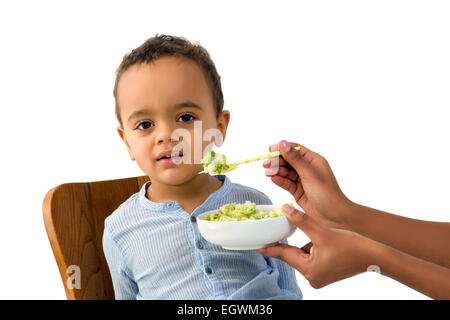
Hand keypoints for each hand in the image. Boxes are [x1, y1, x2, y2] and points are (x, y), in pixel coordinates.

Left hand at [258, 204, 377, 287]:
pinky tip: (299, 240)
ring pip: (300, 258)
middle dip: (281, 244)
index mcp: (309, 270)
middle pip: (290, 257)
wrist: (375, 257)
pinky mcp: (326, 273)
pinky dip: (304, 249)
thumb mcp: (322, 231)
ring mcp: (319, 276)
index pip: (283, 255)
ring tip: (280, 234)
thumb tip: (283, 209)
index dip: (269, 247)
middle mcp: (312, 277)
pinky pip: (309, 260)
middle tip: (266, 233)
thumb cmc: (351, 246)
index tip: (255, 244)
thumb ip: (301, 220)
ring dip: (292, 246)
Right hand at [263, 140, 351, 228]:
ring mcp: (303, 180)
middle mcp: (308, 169)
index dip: (282, 148)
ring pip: (286, 172)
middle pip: (288, 160)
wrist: (335, 217)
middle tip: (266, 164)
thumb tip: (283, 143)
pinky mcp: (298, 191)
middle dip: (277, 161)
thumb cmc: (327, 194)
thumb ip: (295, 159)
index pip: (295, 149)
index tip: (269, 150)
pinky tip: (273, 179)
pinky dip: (280, 181)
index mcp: (313, 161)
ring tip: (268, 173)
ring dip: (276, 171)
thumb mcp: (309, 174)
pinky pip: (287, 183)